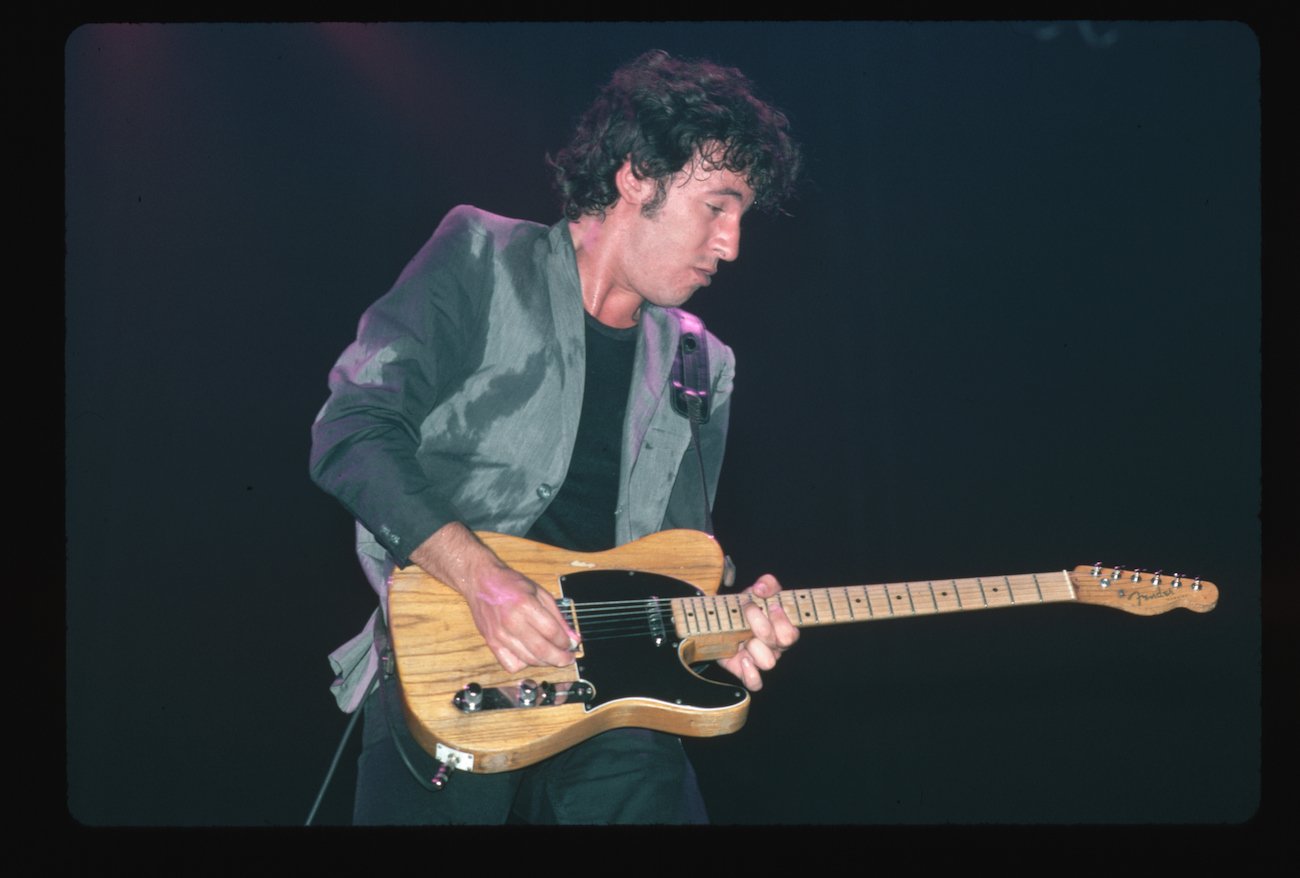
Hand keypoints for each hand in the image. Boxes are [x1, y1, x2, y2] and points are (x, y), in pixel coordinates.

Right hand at [410, 523, 577, 672]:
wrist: (481, 581)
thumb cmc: (510, 584)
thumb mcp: (540, 593)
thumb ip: (558, 616)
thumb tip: (573, 637)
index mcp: (525, 605)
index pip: (551, 632)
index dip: (565, 641)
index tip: (572, 643)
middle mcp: (511, 622)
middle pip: (541, 650)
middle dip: (560, 658)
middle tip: (568, 658)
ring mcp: (500, 634)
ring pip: (528, 660)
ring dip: (545, 662)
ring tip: (553, 656)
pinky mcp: (491, 643)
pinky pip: (511, 664)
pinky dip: (524, 664)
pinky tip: (530, 655)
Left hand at [715, 574, 798, 690]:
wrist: (723, 622)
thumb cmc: (746, 607)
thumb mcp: (756, 590)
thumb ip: (767, 583)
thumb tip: (761, 589)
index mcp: (783, 629)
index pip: (792, 633)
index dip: (781, 620)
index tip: (768, 606)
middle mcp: (776, 647)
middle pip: (781, 644)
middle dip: (762, 626)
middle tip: (748, 613)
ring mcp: (762, 659)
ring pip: (769, 662)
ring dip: (753, 646)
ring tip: (742, 637)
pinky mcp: (746, 671)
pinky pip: (756, 683)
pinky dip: (750, 673)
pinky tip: (742, 658)